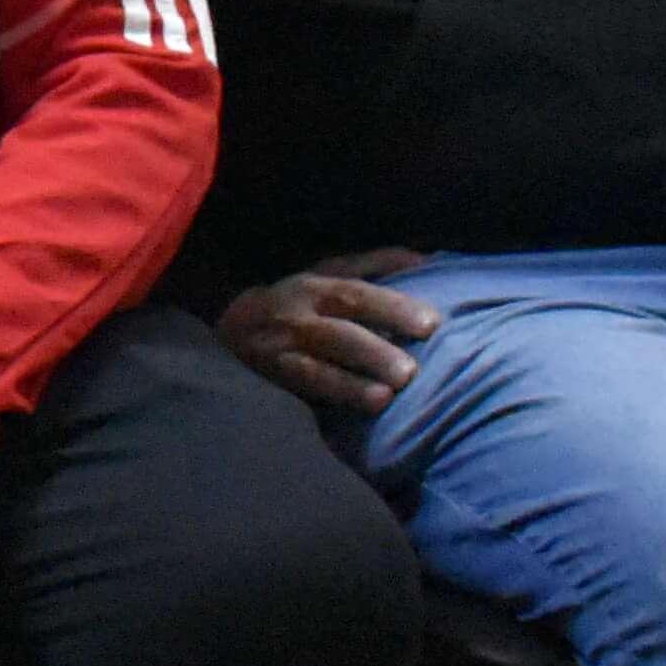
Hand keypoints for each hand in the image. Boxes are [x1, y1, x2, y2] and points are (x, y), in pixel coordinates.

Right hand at [216, 251, 436, 410]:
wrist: (234, 321)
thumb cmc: (301, 297)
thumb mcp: (331, 269)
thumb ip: (377, 263)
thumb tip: (428, 258)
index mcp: (316, 286)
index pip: (355, 294)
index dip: (392, 308)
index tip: (431, 324)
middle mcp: (297, 318)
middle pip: (338, 335)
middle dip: (374, 352)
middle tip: (410, 371)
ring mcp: (283, 352)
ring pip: (317, 369)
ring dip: (352, 384)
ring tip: (387, 396)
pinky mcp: (277, 379)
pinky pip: (306, 391)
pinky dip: (337, 399)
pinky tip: (367, 407)